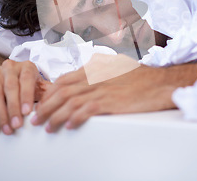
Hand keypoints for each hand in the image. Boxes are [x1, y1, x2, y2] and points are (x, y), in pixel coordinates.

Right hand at [0, 60, 50, 133]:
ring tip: (7, 128)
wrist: (13, 76)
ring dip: (0, 114)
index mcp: (26, 66)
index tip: (27, 112)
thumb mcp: (40, 85)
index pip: (26, 79)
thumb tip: (54, 105)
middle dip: (13, 108)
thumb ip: (47, 94)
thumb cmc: (29, 84)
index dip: (26, 96)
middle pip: (10, 87)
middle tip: (17, 125)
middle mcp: (9, 67)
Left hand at [32, 54, 196, 131]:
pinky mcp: (110, 101)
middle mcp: (95, 76)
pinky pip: (86, 110)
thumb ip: (100, 72)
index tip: (42, 104)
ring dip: (55, 116)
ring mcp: (102, 88)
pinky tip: (68, 126)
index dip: (49, 93)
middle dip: (45, 106)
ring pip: (69, 102)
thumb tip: (87, 78)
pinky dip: (74, 118)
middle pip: (61, 91)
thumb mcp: (117, 68)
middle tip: (36, 118)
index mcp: (95, 68)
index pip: (64, 79)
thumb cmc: (142, 77)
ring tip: (47, 127)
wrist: (160, 83)